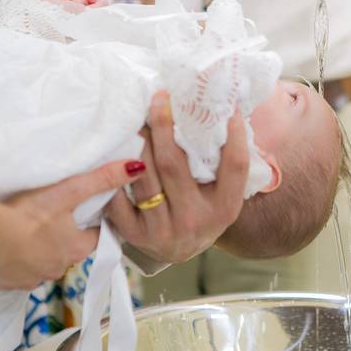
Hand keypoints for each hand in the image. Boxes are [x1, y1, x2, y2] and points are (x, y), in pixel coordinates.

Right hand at [0, 159, 145, 289]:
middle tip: (53, 219)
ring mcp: (32, 279)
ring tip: (28, 232)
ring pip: (44, 263)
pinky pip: (19, 273)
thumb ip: (102, 180)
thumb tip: (137, 168)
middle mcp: (59, 268)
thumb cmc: (27, 215)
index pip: (95, 237)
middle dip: (65, 238)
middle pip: (69, 251)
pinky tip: (8, 248)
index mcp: (76, 248)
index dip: (92, 224)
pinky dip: (17, 262)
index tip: (87, 214)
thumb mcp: (68, 192)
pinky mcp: (8, 284)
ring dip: (40, 251)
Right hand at [42, 0, 107, 13]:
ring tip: (63, 1)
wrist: (46, 14)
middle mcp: (74, 12)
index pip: (94, 6)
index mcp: (83, 18)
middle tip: (73, 2)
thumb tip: (105, 1)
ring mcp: (65, 5)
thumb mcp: (87, 14)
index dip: (94, 0)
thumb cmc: (68, 17)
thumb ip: (99, 8)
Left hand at [105, 91, 249, 263]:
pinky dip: (115, 170)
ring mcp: (163, 229)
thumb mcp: (223, 194)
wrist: (180, 251)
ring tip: (137, 116)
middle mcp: (195, 220)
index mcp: (224, 209)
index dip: (234, 136)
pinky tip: (117, 148)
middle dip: (164, 126)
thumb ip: (226, 162)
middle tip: (160, 98)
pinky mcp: (135, 235)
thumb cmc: (204, 209)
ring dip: (138, 141)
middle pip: (174, 165)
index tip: (227, 107)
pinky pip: (118, 196)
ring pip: (143, 176)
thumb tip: (228, 109)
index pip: (234, 166)